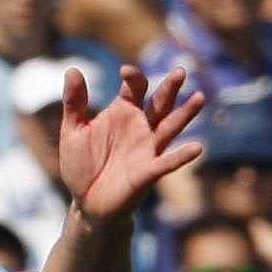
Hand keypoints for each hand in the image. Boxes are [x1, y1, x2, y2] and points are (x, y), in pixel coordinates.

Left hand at [58, 62, 205, 223]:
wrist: (86, 202)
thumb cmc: (82, 164)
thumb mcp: (72, 131)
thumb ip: (74, 103)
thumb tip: (73, 69)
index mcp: (123, 112)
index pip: (134, 88)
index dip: (132, 77)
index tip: (125, 71)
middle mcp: (141, 127)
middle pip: (160, 103)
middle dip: (170, 88)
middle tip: (180, 71)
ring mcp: (148, 149)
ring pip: (170, 127)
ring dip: (185, 114)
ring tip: (199, 98)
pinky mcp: (148, 172)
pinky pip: (167, 162)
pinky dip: (181, 156)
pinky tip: (196, 147)